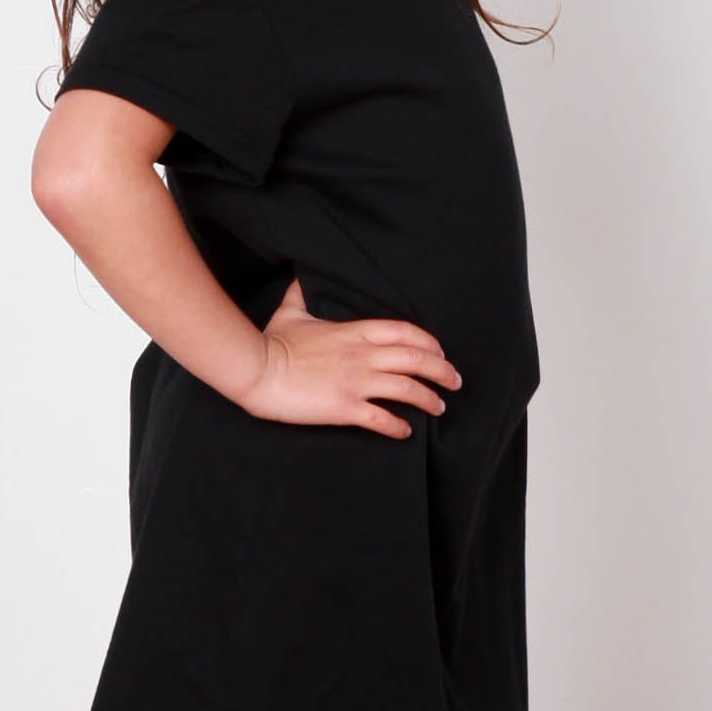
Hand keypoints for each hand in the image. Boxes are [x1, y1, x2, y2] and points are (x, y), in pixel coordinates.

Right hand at [240, 277, 461, 437]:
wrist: (256, 369)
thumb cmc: (272, 342)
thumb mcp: (290, 313)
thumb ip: (300, 296)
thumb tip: (298, 278)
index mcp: (354, 332)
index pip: (405, 332)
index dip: (429, 342)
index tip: (440, 352)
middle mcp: (362, 356)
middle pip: (416, 359)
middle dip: (442, 371)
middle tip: (455, 382)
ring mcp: (355, 382)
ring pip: (407, 389)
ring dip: (429, 399)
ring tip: (439, 407)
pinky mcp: (344, 408)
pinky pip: (382, 419)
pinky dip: (398, 427)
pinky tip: (405, 432)